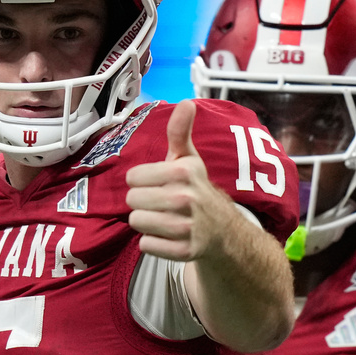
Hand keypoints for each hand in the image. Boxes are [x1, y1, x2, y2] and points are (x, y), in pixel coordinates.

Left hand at [126, 99, 225, 261]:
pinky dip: (153, 243)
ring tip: (163, 218)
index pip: (132, 177)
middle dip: (142, 202)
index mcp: (183, 172)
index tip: (157, 183)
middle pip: (131, 201)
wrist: (223, 231)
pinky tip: (168, 236)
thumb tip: (186, 102)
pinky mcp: (185, 251)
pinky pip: (146, 245)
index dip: (141, 181)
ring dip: (146, 222)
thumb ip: (180, 132)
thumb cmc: (196, 189)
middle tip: (160, 203)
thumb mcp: (189, 159)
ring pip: (137, 222)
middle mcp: (186, 199)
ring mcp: (187, 227)